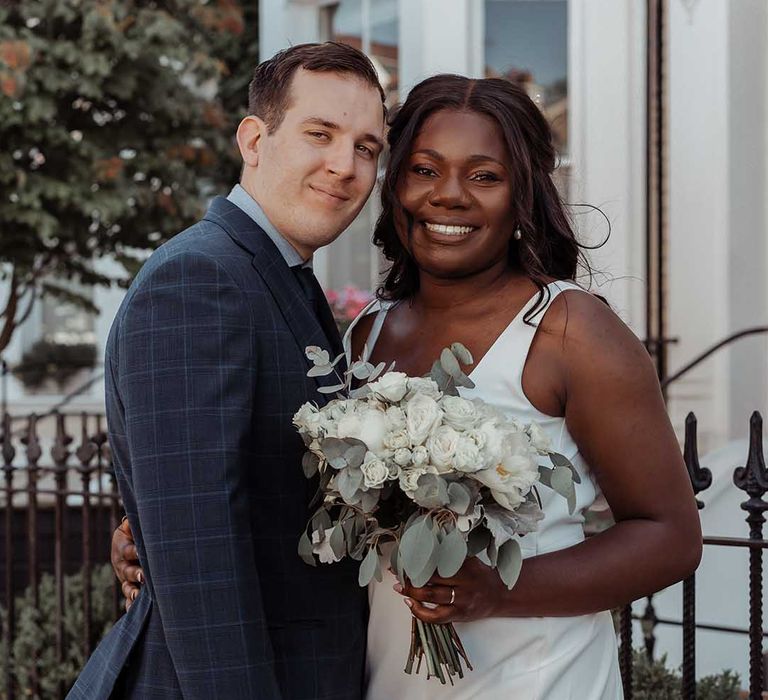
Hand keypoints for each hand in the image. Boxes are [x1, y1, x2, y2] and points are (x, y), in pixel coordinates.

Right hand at [111, 516, 143, 610]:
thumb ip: (133, 521)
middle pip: (127, 570)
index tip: (141, 552)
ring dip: (132, 591)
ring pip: (127, 586)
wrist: (131, 541)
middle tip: (143, 576)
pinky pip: (129, 599)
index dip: (134, 551)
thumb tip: (135, 514)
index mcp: (122, 547)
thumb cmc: (136, 530)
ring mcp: (125, 578)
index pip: (128, 550)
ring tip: (138, 595)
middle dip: (135, 574)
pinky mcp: (130, 587)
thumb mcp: (132, 525)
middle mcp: (122, 565)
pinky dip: (130, 605)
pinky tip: (134, 610)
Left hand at [393, 556, 507, 623]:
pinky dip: (420, 611)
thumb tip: (428, 541)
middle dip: (411, 575)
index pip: (437, 561)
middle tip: (397, 572)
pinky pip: (436, 617)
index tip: (404, 557)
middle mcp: (464, 582)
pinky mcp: (459, 615)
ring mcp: (461, 600)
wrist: (500, 595)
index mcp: (465, 565)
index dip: (418, 560)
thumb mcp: (470, 559)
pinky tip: (410, 604)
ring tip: (398, 587)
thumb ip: (452, 552)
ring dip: (411, 591)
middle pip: (432, 577)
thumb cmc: (480, 575)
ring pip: (431, 595)